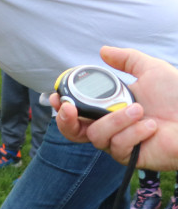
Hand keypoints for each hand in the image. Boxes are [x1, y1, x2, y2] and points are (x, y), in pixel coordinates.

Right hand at [52, 46, 177, 169]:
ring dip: (116, 121)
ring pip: (96, 136)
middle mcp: (111, 125)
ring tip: (140, 110)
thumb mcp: (152, 70)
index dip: (62, 105)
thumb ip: (127, 59)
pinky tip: (152, 127)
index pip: (77, 109)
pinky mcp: (130, 157)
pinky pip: (117, 146)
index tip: (57, 96)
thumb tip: (103, 51)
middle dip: (64, 120)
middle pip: (73, 131)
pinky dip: (134, 133)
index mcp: (111, 106)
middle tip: (67, 108)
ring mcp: (119, 142)